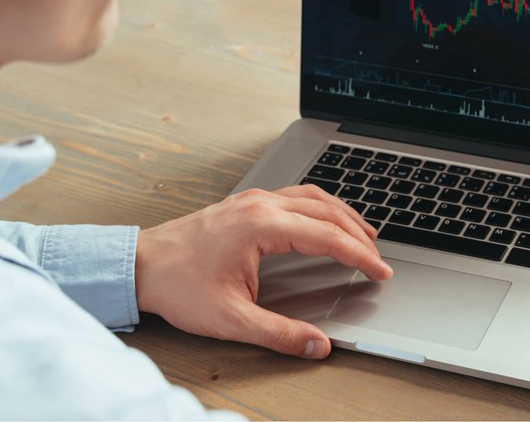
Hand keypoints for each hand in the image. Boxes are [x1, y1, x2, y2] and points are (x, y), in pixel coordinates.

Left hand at [135, 185, 392, 358]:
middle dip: (358, 234)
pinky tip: (324, 219)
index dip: (359, 255)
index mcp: (262, 226)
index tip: (379, 271)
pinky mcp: (247, 202)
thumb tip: (316, 345)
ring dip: (342, 215)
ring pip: (313, 197)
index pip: (327, 237)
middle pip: (327, 211)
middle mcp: (262, 205)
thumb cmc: (178, 285)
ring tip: (364, 234)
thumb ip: (278, 334)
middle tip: (377, 257)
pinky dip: (321, 207)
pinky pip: (296, 195)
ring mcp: (254, 200)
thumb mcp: (230, 319)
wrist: (140, 263)